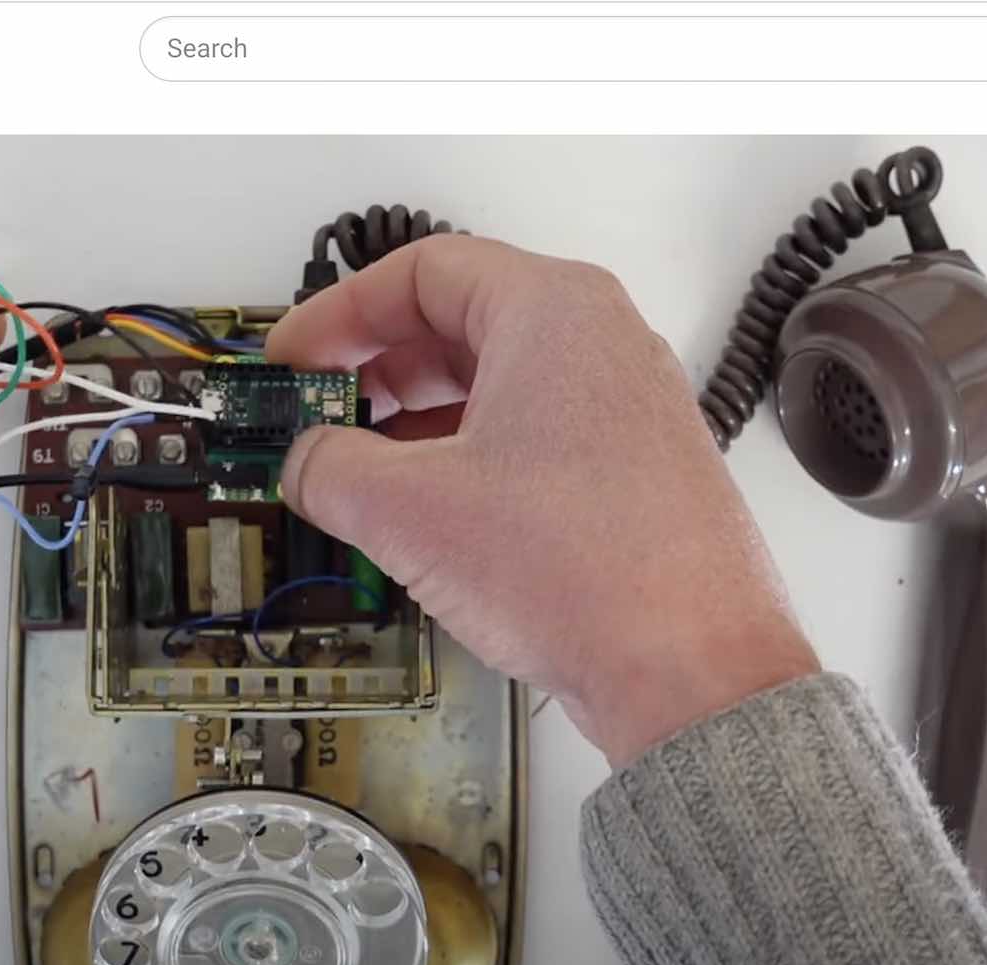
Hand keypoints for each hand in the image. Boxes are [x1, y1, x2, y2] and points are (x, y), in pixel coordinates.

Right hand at [268, 236, 817, 766]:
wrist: (691, 672)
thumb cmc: (587, 572)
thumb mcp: (409, 510)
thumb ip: (330, 468)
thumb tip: (306, 463)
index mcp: (553, 311)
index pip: (421, 270)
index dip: (339, 312)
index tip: (295, 358)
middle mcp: (601, 344)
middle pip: (459, 321)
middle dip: (374, 368)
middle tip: (318, 412)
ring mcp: (626, 409)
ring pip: (496, 385)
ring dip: (416, 422)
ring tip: (361, 473)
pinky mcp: (635, 473)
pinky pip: (533, 438)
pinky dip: (468, 460)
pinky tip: (428, 515)